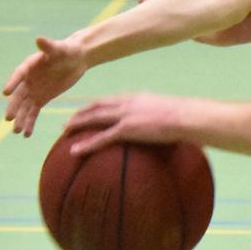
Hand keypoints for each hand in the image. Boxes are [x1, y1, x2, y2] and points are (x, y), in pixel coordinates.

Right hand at [3, 36, 87, 136]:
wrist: (75, 59)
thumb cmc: (67, 50)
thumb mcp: (59, 49)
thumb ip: (48, 46)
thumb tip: (39, 39)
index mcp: (29, 66)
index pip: (18, 75)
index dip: (12, 82)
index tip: (5, 92)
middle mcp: (27, 80)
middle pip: (18, 95)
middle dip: (14, 107)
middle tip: (9, 118)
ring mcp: (33, 90)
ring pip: (24, 107)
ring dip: (21, 119)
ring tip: (17, 131)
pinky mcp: (41, 98)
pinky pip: (33, 112)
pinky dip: (30, 122)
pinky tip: (26, 134)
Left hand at [62, 92, 183, 156]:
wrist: (186, 116)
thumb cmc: (183, 116)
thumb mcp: (166, 112)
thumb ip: (158, 116)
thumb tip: (160, 126)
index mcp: (135, 98)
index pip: (109, 100)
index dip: (94, 105)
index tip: (84, 110)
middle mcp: (126, 103)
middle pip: (96, 106)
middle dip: (80, 113)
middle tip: (68, 121)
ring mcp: (124, 115)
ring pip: (93, 118)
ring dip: (77, 124)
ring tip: (65, 131)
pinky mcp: (126, 129)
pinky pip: (101, 138)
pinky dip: (86, 144)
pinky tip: (75, 151)